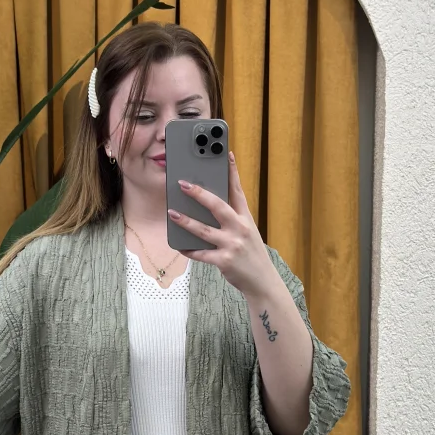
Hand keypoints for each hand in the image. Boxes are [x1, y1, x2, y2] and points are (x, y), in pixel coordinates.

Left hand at [169, 152, 277, 295]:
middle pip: (217, 206)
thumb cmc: (251, 253)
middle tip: (182, 184)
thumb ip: (232, 218)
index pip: (237, 191)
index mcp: (246, 218)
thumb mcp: (247, 232)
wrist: (262, 281)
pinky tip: (179, 245)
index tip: (226, 154)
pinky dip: (189, 250)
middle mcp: (240, 228)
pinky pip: (201, 254)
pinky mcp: (224, 261)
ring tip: (172, 213)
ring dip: (186, 221)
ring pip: (204, 230)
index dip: (232, 172)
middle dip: (199, 194)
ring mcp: (232, 245)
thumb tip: (208, 205)